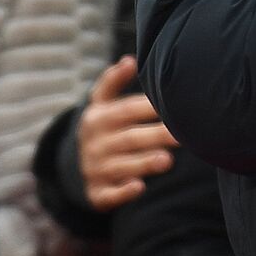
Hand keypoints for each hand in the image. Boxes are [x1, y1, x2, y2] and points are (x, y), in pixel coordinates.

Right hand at [79, 56, 178, 210]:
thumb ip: (112, 80)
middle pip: (130, 139)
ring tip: (166, 161)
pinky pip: (107, 195)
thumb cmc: (104, 126)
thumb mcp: (101, 102)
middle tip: (181, 136)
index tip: (172, 105)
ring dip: (143, 164)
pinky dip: (121, 193)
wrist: (74, 163)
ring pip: (122, 167)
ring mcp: (95, 169)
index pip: (127, 110)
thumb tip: (129, 60)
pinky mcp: (96, 193)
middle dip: (155, 137)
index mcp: (100, 118)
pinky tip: (138, 188)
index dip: (150, 107)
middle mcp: (96, 144)